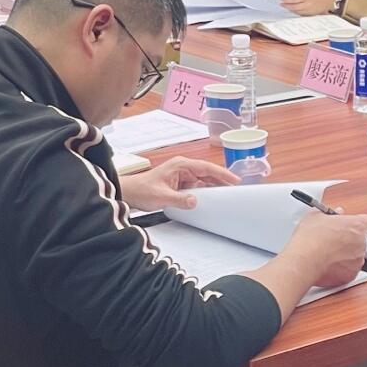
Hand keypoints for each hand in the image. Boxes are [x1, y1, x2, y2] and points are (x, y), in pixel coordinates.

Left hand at [120, 156, 239, 211]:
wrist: (130, 193)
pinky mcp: (180, 184)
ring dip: (214, 186)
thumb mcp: (161, 196)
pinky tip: (212, 198)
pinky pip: (197, 186)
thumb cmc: (142, 190)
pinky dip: (205, 191)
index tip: (234, 179)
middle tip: (236, 188)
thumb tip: (194, 201)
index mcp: (180, 165)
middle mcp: (183, 168)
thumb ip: (179, 199)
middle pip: (207, 173)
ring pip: (203, 180)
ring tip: (228, 193)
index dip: (222, 173)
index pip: (206, 168)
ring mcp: (182, 176)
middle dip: (221, 180)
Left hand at [280, 0, 339, 15]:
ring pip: (297, 11)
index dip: (286, 0)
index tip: (281, 0)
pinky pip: (302, 14)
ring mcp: (309, 10)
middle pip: (293, 7)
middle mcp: (307, 5)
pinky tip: (293, 10)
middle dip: (286, 6)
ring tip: (286, 7)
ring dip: (290, 9)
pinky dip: (296, 12)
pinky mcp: (311, 14)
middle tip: (281, 4)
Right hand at [285, 208, 366, 289]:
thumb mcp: (316, 216)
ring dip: (345, 255)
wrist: (304, 261)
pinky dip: (340, 269)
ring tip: (328, 253)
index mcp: (357, 226)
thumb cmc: (310, 239)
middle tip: (333, 239)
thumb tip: (334, 214)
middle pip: (361, 240)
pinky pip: (348, 270)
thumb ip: (330, 214)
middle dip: (349, 240)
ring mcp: (357, 261)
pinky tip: (327, 264)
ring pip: (355, 256)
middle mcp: (361, 244)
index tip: (354, 224)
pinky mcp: (350, 275)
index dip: (361, 223)